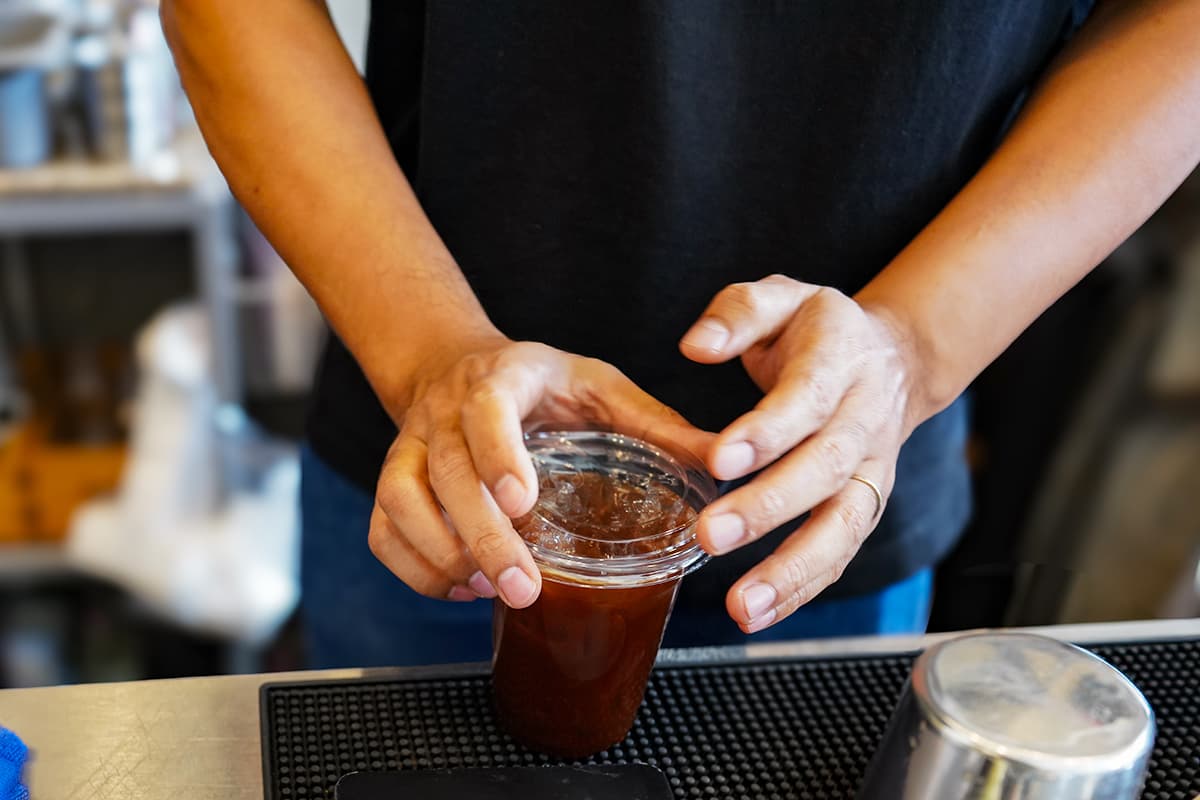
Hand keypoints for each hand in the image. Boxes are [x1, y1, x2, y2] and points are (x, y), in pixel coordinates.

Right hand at [369, 338, 713, 608]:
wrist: (456, 366)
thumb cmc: (541, 383)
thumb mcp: (600, 386)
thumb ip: (655, 422)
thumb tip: (724, 462)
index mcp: (499, 380)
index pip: (484, 410)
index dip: (496, 455)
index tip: (521, 502)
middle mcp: (443, 412)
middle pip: (444, 474)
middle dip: (480, 536)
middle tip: (523, 586)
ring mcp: (409, 448)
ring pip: (400, 503)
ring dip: (441, 557)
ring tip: (491, 591)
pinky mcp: (393, 481)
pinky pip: (383, 532)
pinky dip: (415, 569)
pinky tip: (461, 588)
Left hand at [680, 275, 923, 632]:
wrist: (894, 359)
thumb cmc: (819, 329)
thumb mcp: (781, 296)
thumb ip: (737, 313)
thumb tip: (695, 344)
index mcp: (841, 361)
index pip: (806, 400)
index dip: (767, 431)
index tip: (719, 458)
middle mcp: (864, 421)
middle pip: (824, 470)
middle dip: (769, 506)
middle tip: (711, 534)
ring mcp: (871, 469)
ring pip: (843, 525)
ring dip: (793, 569)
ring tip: (742, 606)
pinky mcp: (864, 505)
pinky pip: (840, 552)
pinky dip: (802, 588)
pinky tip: (759, 614)